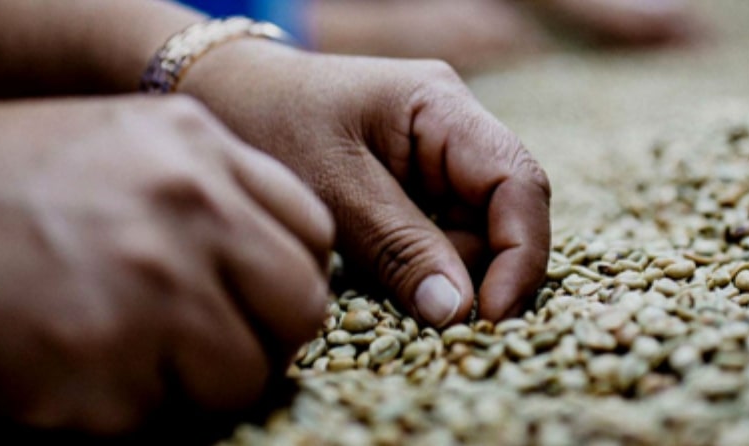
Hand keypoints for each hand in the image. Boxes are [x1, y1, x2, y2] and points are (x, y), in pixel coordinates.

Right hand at [0, 96, 332, 435]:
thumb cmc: (19, 184)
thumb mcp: (132, 144)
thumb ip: (222, 189)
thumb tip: (294, 259)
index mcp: (197, 149)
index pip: (312, 234)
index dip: (291, 275)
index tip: (259, 293)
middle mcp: (183, 211)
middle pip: (300, 308)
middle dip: (264, 335)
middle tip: (210, 336)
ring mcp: (144, 294)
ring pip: (241, 379)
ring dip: (197, 381)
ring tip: (127, 345)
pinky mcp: (94, 379)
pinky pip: (160, 418)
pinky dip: (125, 407)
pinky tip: (73, 362)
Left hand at [181, 41, 550, 325]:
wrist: (229, 94)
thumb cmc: (271, 120)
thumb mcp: (331, 186)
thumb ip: (396, 246)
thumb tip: (456, 312)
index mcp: (442, 107)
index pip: (518, 181)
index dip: (520, 253)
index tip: (490, 316)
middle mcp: (452, 130)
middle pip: (502, 213)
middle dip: (479, 272)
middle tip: (437, 322)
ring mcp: (435, 159)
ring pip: (473, 233)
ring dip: (448, 276)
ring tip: (400, 299)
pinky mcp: (414, 186)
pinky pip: (440, 236)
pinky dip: (424, 269)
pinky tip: (392, 282)